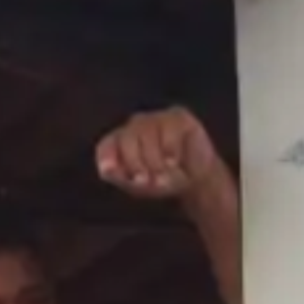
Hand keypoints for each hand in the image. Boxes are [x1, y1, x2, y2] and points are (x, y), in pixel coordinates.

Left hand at [95, 105, 229, 202]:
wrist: (197, 180)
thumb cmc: (163, 181)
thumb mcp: (139, 186)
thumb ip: (120, 177)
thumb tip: (105, 169)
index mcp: (119, 143)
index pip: (106, 146)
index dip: (110, 160)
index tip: (119, 175)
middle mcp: (135, 127)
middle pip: (126, 138)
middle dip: (136, 163)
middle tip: (147, 182)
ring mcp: (155, 119)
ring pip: (147, 131)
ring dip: (155, 159)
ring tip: (164, 174)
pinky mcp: (177, 116)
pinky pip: (169, 127)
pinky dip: (170, 149)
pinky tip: (174, 161)